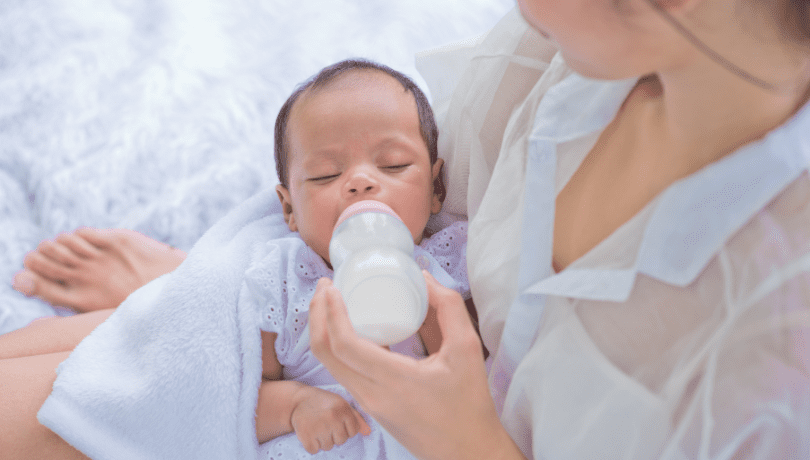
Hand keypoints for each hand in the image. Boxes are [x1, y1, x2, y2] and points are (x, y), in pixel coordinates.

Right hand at [290, 385, 370, 453]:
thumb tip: (367, 432)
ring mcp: (319, 427)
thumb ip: (356, 418)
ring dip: (323, 440)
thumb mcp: (341, 404)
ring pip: (328, 447)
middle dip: (334, 435)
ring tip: (317, 426)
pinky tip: (310, 432)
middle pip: (341, 441)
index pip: (353, 431)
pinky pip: (314, 450)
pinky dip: (312, 445)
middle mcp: (332, 417)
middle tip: (325, 423)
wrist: (298, 400)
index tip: (337, 421)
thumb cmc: (324, 402)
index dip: (345, 428)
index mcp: (343, 408)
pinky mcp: (305, 435)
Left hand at [309, 272, 525, 459]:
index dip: (331, 313)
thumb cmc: (470, 404)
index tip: (333, 288)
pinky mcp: (369, 407)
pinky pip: (342, 373)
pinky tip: (350, 327)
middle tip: (325, 286)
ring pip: (329, 365)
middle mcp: (371, 395)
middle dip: (317, 316)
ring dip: (323, 330)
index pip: (344, 345)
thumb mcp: (467, 349)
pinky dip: (336, 346)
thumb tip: (424, 278)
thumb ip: (448, 308)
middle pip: (324, 354)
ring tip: (331, 302)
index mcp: (393, 381)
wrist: (467, 451)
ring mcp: (367, 404)